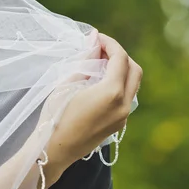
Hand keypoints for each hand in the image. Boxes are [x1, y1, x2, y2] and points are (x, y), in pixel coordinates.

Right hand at [39, 33, 141, 184]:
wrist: (54, 151)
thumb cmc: (55, 116)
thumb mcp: (67, 83)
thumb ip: (86, 60)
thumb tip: (94, 39)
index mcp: (111, 93)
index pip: (120, 58)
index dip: (109, 43)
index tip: (96, 37)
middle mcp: (123, 105)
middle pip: (134, 69)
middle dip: (120, 55)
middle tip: (99, 50)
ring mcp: (123, 117)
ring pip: (133, 84)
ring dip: (121, 70)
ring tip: (98, 65)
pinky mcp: (119, 125)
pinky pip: (126, 98)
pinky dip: (118, 85)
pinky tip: (99, 83)